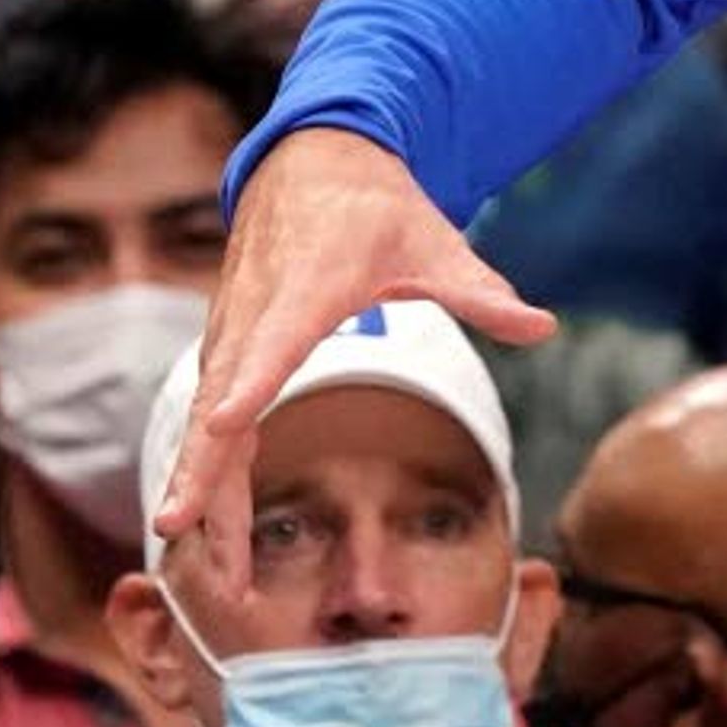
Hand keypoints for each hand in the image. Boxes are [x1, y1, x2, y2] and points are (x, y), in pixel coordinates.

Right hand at [150, 127, 556, 592]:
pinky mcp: (228, 348)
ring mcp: (234, 333)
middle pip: (218, 399)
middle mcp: (257, 313)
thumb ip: (483, 292)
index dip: (249, 383)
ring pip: (205, 417)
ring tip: (199, 564)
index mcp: (309, 286)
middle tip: (182, 537)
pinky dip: (199, 468)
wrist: (311, 162)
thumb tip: (544, 326)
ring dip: (195, 486)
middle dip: (199, 470)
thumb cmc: (376, 208)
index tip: (223, 424)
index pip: (273, 341)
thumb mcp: (436, 243)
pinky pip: (208, 414)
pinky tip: (200, 527)